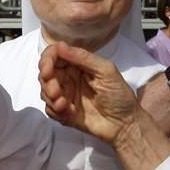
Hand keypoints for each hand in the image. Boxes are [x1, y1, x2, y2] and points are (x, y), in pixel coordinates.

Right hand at [39, 42, 169, 169]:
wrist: (124, 124)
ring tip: (63, 104)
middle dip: (46, 81)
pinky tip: (68, 112)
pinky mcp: (63, 112)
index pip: (55, 55)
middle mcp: (69, 77)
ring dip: (49, 96)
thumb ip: (83, 58)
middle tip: (56, 91)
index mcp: (79, 64)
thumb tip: (60, 46)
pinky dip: (54, 109)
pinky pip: (48, 108)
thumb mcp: (106, 71)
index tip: (47, 70)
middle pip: (45, 72)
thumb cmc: (120, 95)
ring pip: (44, 90)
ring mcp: (65, 95)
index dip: (47, 60)